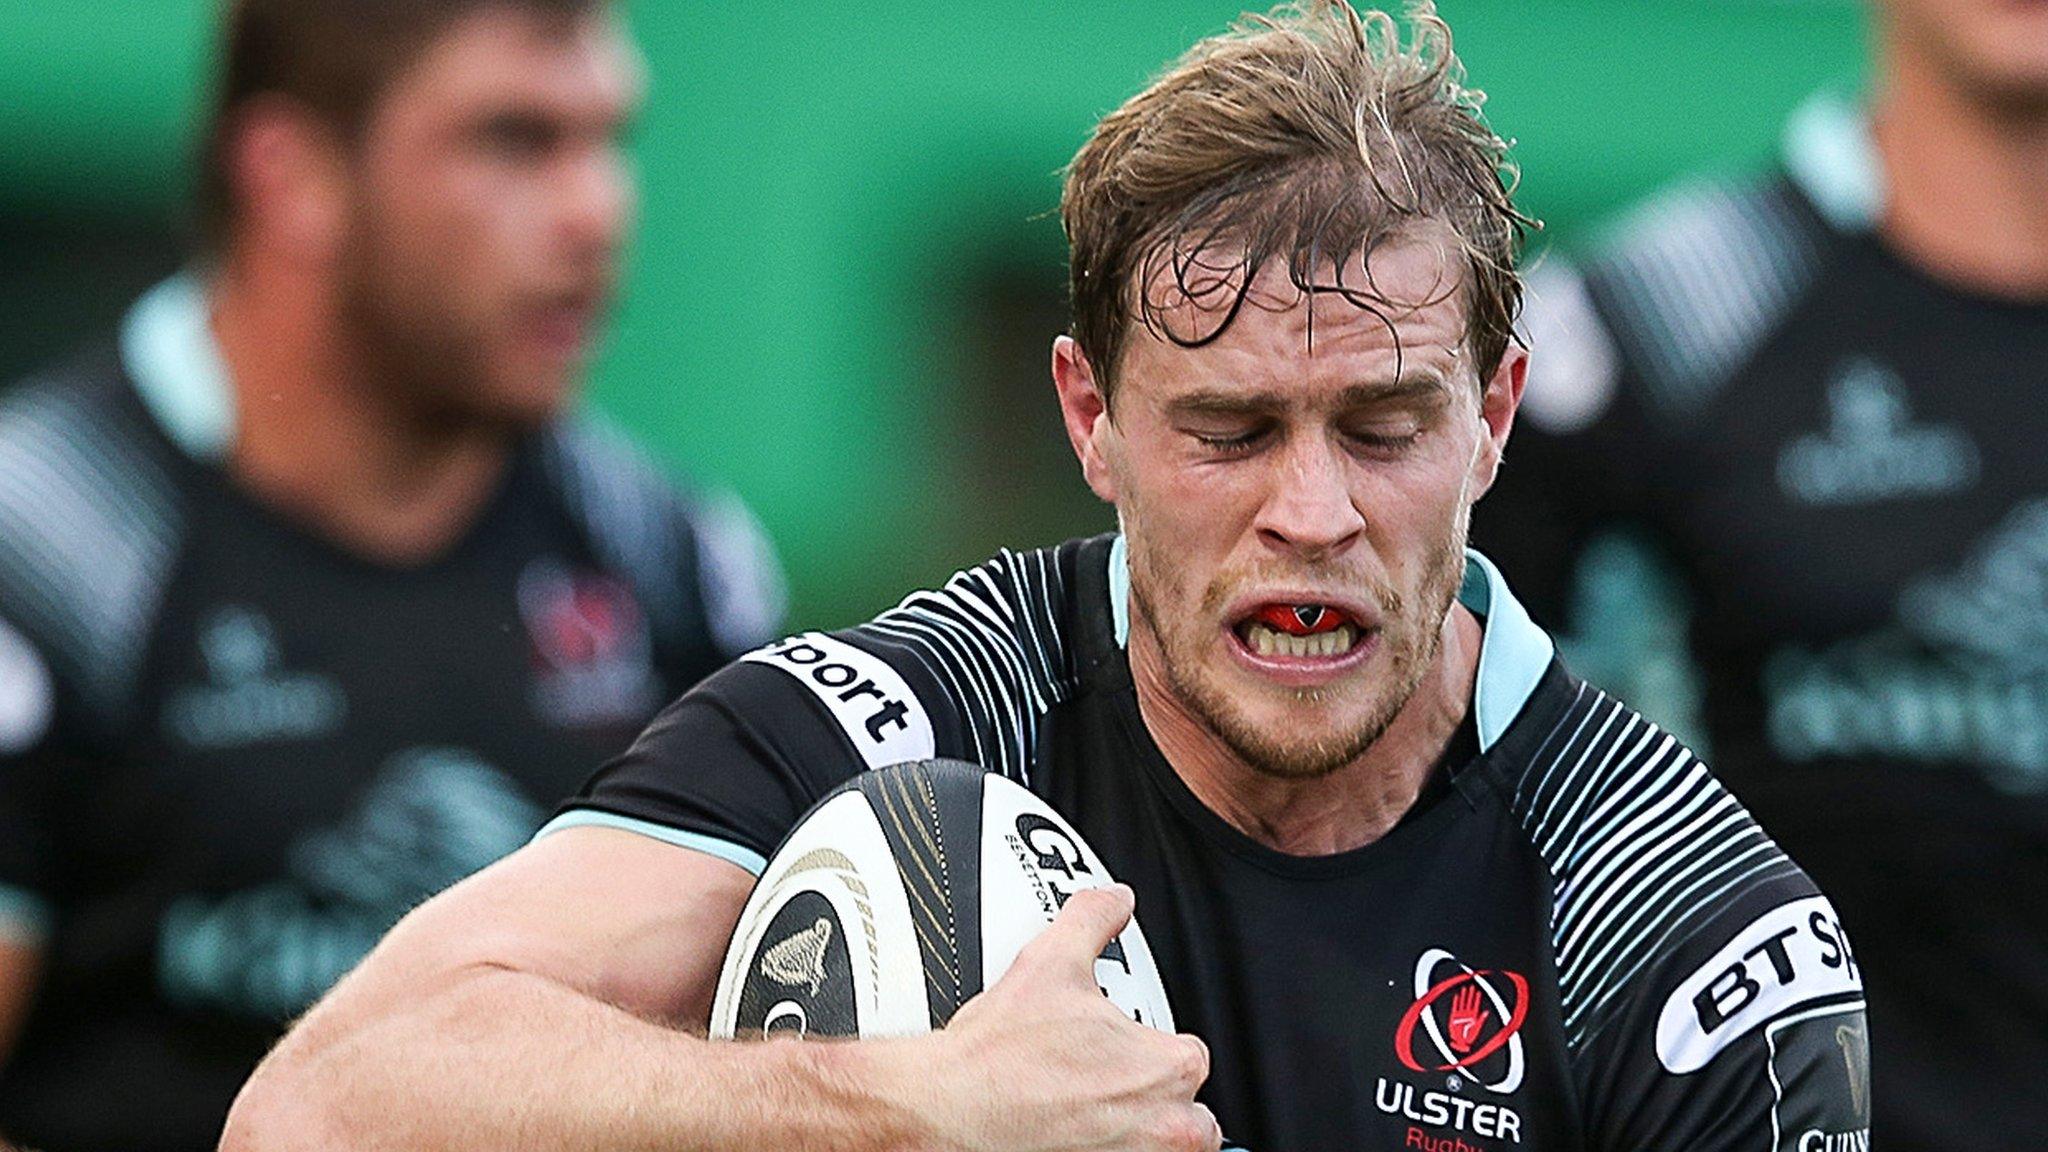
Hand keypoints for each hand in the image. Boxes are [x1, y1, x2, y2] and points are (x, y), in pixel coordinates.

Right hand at [906, 885, 1219, 1151]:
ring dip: (1133, 1129)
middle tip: (1097, 1078)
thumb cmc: (999, 1057)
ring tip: (1084, 1107)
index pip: (1190, 1056)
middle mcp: (1166, 1129)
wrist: (948, 1110)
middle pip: (1186, 1113)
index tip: (1114, 1045)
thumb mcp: (1052, 960)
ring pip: (1161, 1148)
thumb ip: (1094, 919)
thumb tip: (1113, 901)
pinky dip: (1104, 1150)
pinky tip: (1069, 1132)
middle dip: (1148, 1095)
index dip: (1148, 1045)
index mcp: (1169, 1070)